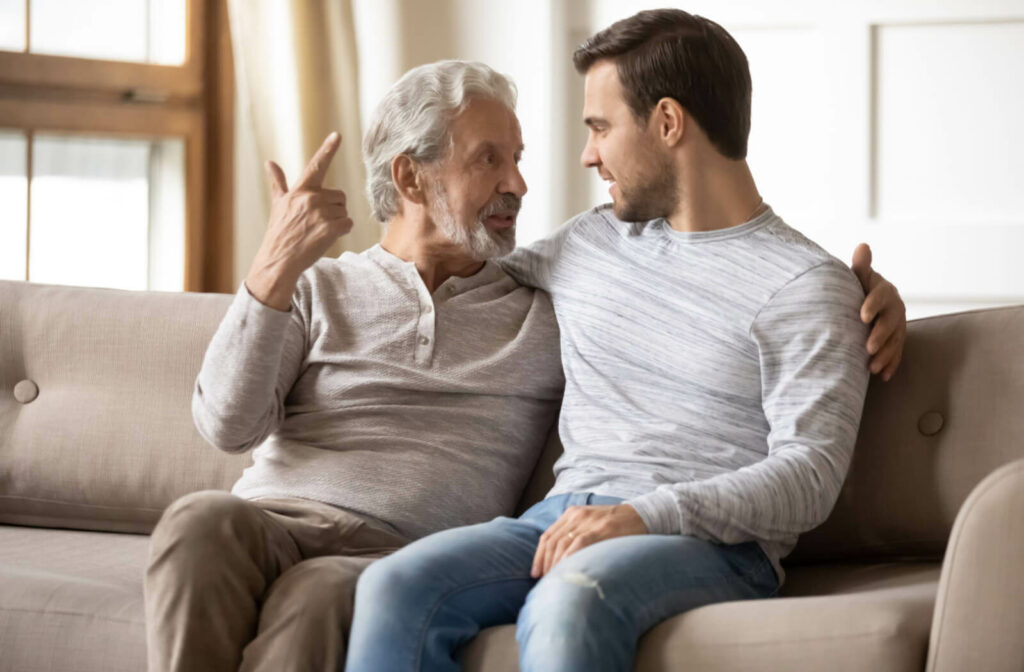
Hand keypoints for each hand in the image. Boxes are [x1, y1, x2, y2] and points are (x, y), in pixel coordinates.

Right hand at [246, 132, 353, 309]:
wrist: (278, 260)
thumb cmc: (279, 232)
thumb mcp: (278, 205)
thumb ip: (278, 182)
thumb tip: (270, 163)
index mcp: (300, 191)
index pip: (316, 165)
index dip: (328, 149)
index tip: (337, 134)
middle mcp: (310, 198)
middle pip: (339, 196)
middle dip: (333, 208)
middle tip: (316, 222)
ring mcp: (320, 213)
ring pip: (344, 211)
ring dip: (337, 221)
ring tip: (318, 230)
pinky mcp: (330, 228)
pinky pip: (348, 224)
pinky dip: (342, 231)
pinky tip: (326, 237)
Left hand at [531, 504, 647, 577]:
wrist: (642, 516)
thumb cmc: (616, 525)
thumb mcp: (590, 524)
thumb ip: (575, 535)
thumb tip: (558, 561)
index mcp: (572, 513)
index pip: (548, 535)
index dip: (539, 555)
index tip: (535, 572)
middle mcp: (576, 515)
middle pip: (552, 540)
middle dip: (544, 562)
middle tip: (541, 580)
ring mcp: (588, 521)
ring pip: (562, 543)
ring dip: (554, 563)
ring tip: (552, 579)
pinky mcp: (600, 529)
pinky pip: (578, 544)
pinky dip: (568, 558)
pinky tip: (566, 570)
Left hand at [851, 243, 905, 380]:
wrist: (867, 303)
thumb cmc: (858, 288)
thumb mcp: (859, 278)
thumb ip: (861, 266)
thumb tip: (862, 246)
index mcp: (884, 291)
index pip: (882, 296)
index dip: (873, 305)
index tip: (861, 316)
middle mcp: (895, 308)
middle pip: (891, 322)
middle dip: (880, 336)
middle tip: (867, 348)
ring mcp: (898, 326)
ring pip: (895, 341)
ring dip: (886, 355)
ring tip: (872, 368)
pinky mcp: (897, 340)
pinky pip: (897, 354)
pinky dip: (891, 365)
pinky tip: (883, 376)